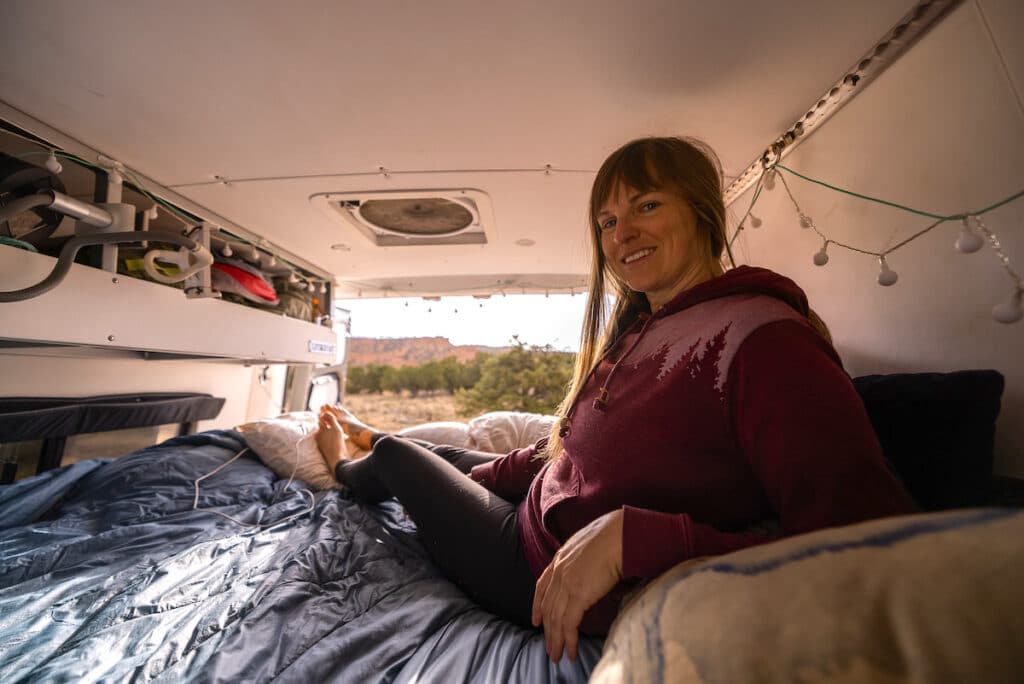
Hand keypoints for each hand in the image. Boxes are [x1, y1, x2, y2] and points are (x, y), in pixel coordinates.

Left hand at [531, 508, 622, 662]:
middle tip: (549, 647)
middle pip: (548, 607)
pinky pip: (569, 623)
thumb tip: (588, 569)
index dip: (537, 605)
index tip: (537, 620)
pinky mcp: (578, 594)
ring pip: (555, 618)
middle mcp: (559, 570)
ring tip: (557, 655)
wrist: (621, 535)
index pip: (542, 586)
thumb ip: (581, 558)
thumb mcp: (588, 544)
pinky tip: (571, 651)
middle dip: (548, 630)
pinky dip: (568, 640)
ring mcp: (567, 582)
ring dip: (556, 640)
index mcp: (560, 557)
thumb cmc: (613, 535)